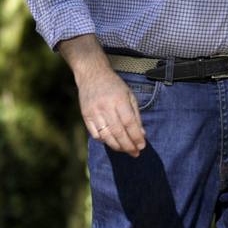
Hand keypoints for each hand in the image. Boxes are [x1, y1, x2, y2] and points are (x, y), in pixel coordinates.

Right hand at [59, 34, 145, 156]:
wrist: (92, 74)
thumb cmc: (114, 85)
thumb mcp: (129, 95)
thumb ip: (136, 115)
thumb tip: (141, 134)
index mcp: (119, 99)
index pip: (129, 123)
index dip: (136, 137)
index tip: (142, 146)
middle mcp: (105, 106)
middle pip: (118, 132)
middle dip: (128, 146)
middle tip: (135, 153)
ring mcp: (94, 111)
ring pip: (106, 136)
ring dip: (117, 146)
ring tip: (125, 150)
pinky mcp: (85, 115)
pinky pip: (95, 134)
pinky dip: (104, 141)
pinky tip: (112, 141)